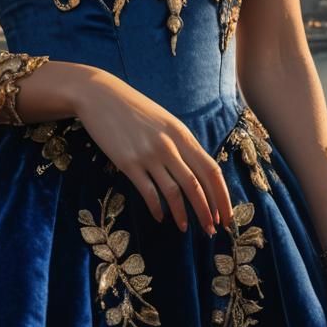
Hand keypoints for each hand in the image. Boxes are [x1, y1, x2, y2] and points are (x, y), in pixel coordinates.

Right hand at [74, 72, 232, 235]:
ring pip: (174, 193)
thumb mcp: (164, 121)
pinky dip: (157, 209)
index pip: (210, 170)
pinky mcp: (128, 163)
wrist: (100, 95)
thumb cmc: (134, 108)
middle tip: (211, 231)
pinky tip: (160, 217)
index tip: (225, 215)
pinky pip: (148, 192)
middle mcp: (168, 145)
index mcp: (181, 134)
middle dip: (207, 212)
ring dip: (183, 215)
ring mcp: (148, 154)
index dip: (221, 196)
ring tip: (184, 229)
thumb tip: (196, 172)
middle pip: (196, 185)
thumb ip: (180, 143)